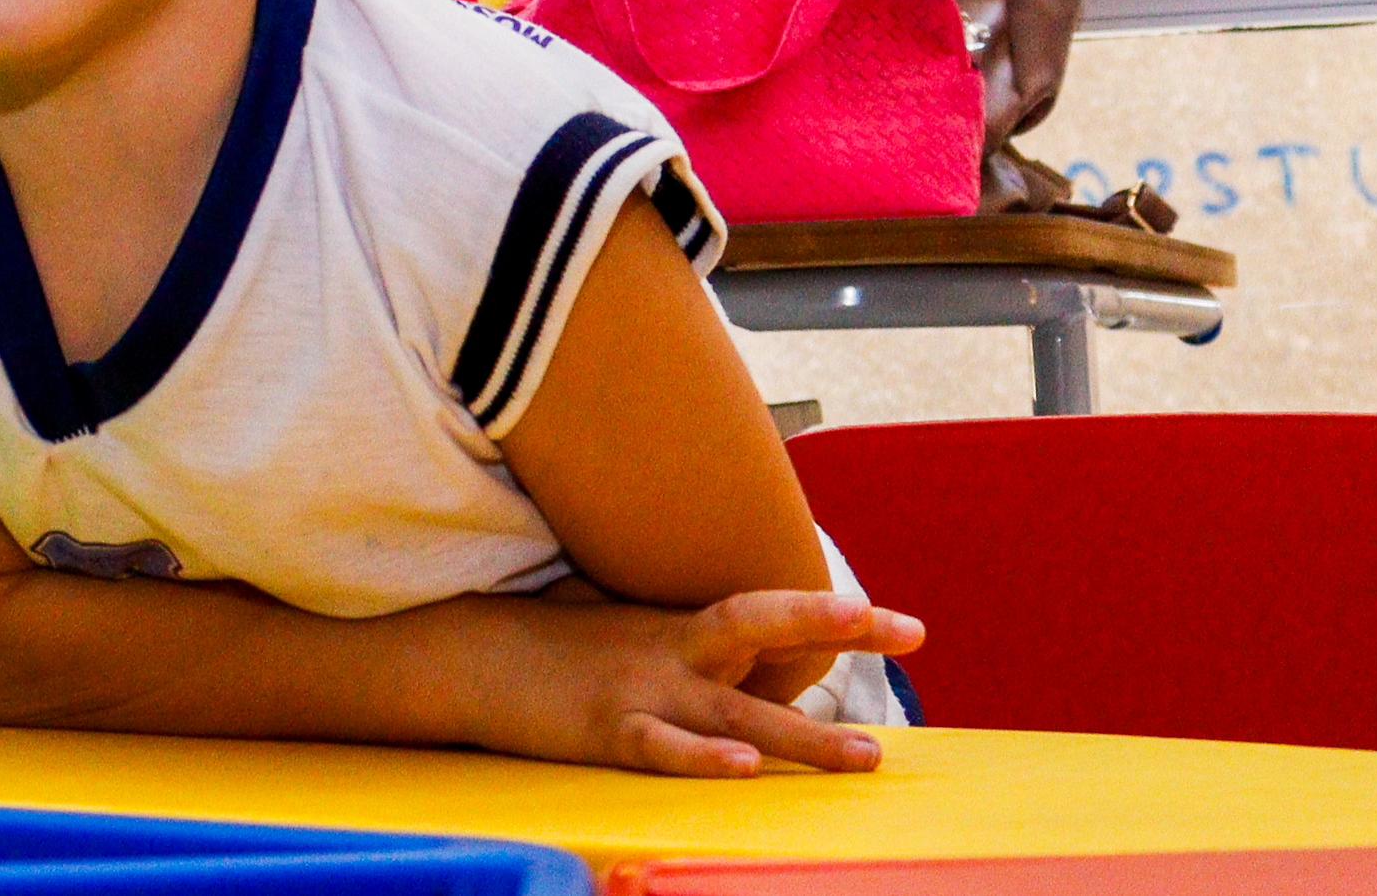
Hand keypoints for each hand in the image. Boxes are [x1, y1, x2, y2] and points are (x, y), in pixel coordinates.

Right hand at [483, 587, 919, 776]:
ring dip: (806, 735)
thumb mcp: (619, 621)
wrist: (466, 652)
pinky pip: (664, 747)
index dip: (838, 616)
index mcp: (678, 628)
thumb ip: (680, 632)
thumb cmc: (543, 638)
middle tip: (909, 629)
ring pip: (739, 709)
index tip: (907, 624)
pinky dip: (705, 756)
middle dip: (838, 630)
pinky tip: (743, 764)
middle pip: (767, 632)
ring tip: (866, 756)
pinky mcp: (606, 729)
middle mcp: (673, 653)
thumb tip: (737, 643)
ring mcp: (643, 690)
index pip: (771, 612)